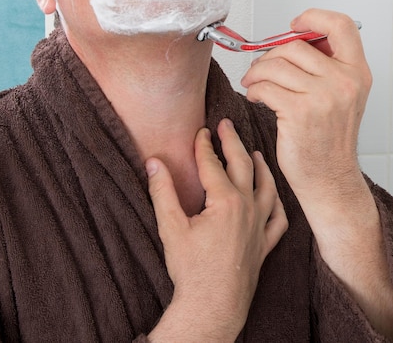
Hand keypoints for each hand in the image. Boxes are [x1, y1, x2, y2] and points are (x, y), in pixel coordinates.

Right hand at [146, 118, 287, 341]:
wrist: (212, 307)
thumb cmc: (191, 270)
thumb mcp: (170, 226)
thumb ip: (162, 191)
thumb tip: (153, 162)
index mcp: (225, 201)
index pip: (213, 163)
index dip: (204, 145)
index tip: (200, 131)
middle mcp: (247, 208)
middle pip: (242, 165)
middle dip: (232, 141)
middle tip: (225, 124)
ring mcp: (260, 226)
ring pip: (266, 186)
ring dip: (260, 165)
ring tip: (254, 150)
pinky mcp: (265, 243)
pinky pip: (278, 217)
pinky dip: (277, 201)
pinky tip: (273, 193)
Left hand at [241, 9, 371, 205]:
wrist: (328, 178)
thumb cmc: (328, 139)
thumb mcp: (340, 96)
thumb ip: (324, 65)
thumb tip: (290, 39)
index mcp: (356, 72)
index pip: (340, 25)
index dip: (313, 17)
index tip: (294, 25)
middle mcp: (343, 82)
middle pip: (295, 45)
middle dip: (269, 54)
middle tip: (261, 67)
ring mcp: (323, 97)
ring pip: (275, 64)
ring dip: (256, 72)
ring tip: (254, 84)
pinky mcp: (299, 112)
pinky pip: (265, 86)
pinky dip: (253, 89)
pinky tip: (256, 97)